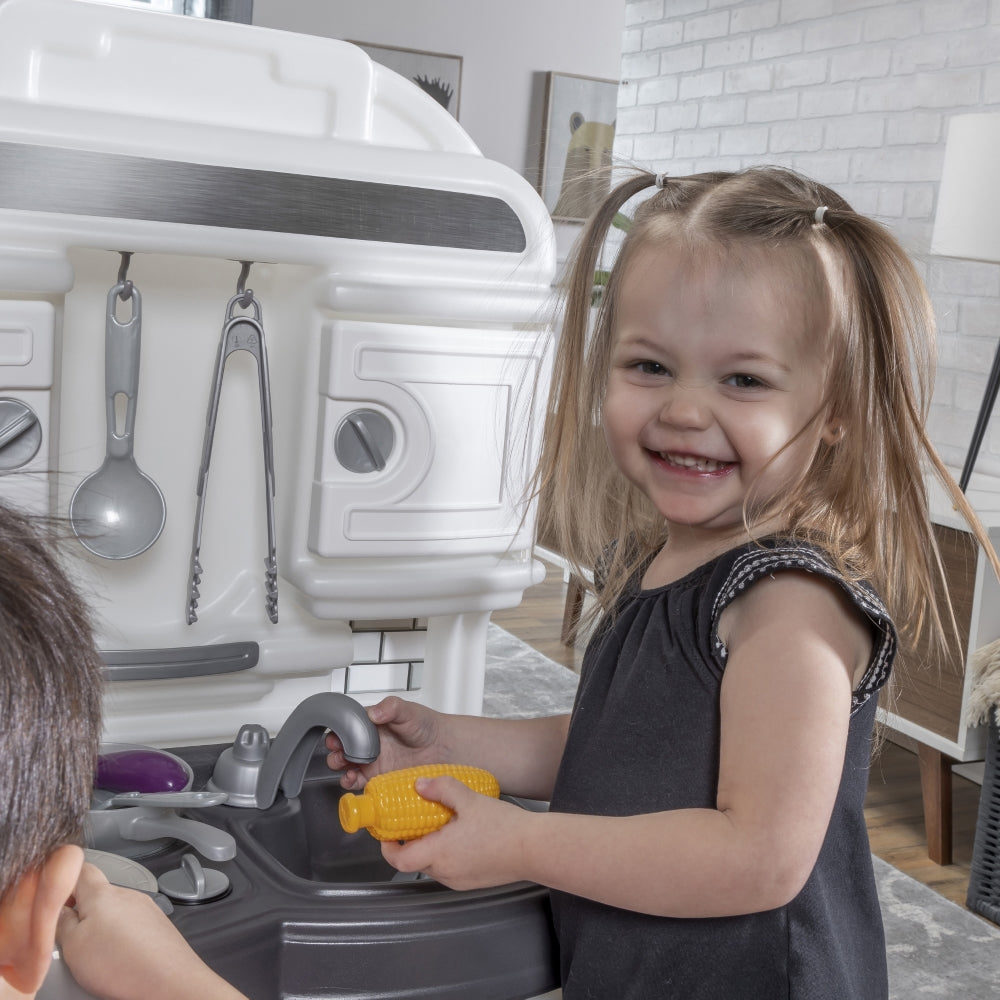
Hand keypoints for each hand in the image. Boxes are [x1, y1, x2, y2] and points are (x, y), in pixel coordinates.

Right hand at [56, 863, 245, 999]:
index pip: (80, 869)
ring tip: (97, 959)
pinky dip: (121, 940)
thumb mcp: (73, 946)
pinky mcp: (157, 925)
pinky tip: (119, 961)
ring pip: (113, 913)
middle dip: (81, 915)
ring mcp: (145, 908)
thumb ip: (60, 922)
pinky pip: (131, 927)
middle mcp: (127, 894)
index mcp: (103, 893)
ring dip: (102, 930)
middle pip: (96, 895)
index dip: (63, 883)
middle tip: (71, 942)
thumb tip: (56, 909)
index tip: (54, 904)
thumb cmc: (123, 965)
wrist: (168, 981)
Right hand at [325, 696, 444, 789]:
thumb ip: (391, 708)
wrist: (443, 748)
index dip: (337, 730)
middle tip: (339, 751)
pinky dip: (351, 782)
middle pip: (341, 746)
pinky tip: (353, 778)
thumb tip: (375, 712)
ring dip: (339, 767)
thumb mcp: (409, 711)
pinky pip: (358, 782)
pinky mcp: (378, 777)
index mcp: (371, 724)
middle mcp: (369, 743)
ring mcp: (372, 761)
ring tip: (345, 766)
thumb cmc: (426, 725)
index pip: (346, 725)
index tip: (335, 735)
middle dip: (335, 750)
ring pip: (346, 765)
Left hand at [381, 776, 531, 889]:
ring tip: (443, 824)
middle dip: (412, 841)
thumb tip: (420, 785)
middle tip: (416, 820)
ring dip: (431, 847)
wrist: (535, 848)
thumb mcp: (469, 799)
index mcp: (439, 854)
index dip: (387, 847)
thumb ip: (441, 789)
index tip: (387, 832)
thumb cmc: (505, 828)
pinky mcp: (473, 881)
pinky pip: (451, 868)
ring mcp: (460, 880)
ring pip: (433, 865)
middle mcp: (446, 872)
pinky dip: (448, 854)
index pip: (399, 860)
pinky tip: (463, 835)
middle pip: (415, 860)